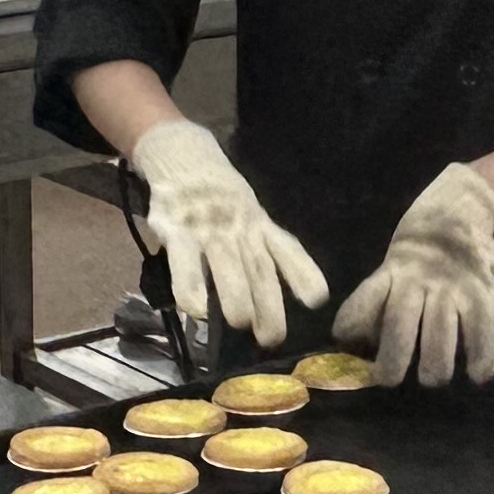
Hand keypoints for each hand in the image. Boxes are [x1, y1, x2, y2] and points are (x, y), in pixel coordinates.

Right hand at [127, 119, 328, 350]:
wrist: (182, 155)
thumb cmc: (221, 195)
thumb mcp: (252, 214)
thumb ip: (268, 247)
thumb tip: (298, 288)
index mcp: (259, 225)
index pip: (286, 249)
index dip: (303, 273)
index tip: (316, 300)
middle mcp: (239, 229)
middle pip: (259, 269)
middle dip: (268, 305)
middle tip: (272, 339)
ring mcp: (208, 229)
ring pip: (226, 267)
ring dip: (236, 298)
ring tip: (241, 325)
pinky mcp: (176, 231)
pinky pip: (185, 264)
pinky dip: (191, 289)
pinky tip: (197, 311)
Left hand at [335, 163, 493, 388]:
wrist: (462, 208)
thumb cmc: (422, 248)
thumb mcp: (396, 262)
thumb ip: (382, 295)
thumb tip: (354, 337)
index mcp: (392, 272)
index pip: (366, 298)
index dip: (353, 321)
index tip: (344, 339)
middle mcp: (418, 281)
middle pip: (401, 324)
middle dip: (393, 360)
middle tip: (390, 380)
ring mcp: (452, 287)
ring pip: (441, 334)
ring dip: (436, 365)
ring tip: (433, 378)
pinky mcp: (481, 292)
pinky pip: (482, 329)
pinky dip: (481, 356)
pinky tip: (477, 375)